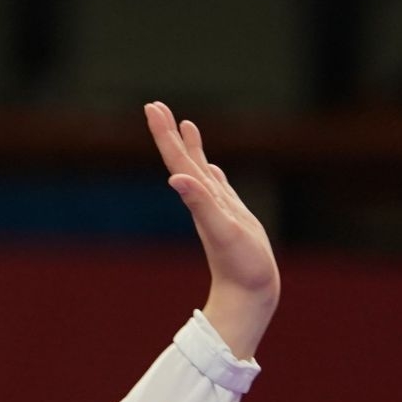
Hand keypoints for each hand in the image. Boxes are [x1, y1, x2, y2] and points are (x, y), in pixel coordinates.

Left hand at [144, 102, 278, 358]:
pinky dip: (212, 172)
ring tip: (184, 125)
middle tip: (156, 106)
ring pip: (200, 170)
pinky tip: (211, 169)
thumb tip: (176, 179)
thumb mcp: (222, 231)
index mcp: (200, 198)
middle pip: (183, 159)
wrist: (249, 295)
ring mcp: (217, 209)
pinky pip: (218, 188)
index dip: (165, 133)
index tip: (152, 107)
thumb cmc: (240, 266)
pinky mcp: (231, 218)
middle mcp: (204, 201)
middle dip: (170, 132)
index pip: (178, 159)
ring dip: (190, 147)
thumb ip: (199, 204)